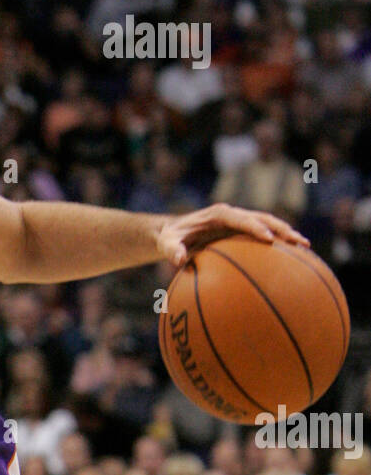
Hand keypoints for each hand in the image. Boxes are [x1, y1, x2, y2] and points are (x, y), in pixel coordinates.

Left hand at [156, 204, 308, 268]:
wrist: (172, 232)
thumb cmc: (170, 239)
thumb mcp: (166, 244)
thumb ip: (171, 250)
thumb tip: (179, 260)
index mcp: (219, 214)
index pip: (242, 219)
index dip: (256, 228)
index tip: (269, 239)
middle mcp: (233, 215)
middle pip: (263, 219)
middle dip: (282, 229)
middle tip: (299, 242)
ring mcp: (240, 222)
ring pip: (269, 225)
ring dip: (287, 235)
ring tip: (306, 248)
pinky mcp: (242, 232)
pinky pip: (264, 236)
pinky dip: (279, 244)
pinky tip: (293, 259)